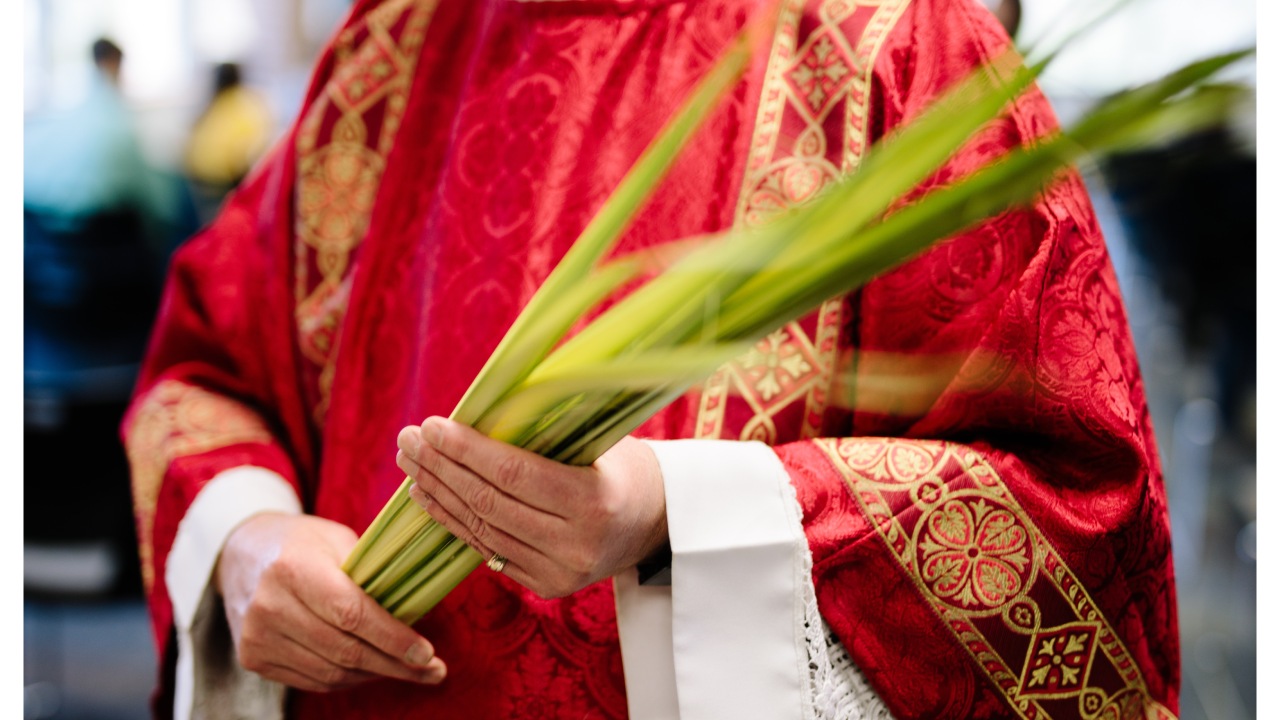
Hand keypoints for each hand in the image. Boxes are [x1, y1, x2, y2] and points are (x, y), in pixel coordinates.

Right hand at [215, 513, 447, 691]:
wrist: (240, 553)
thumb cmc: (302, 543)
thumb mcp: (337, 539)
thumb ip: (371, 573)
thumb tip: (418, 610)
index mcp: (293, 568)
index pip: (351, 614)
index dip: (393, 638)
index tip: (427, 653)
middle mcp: (270, 606)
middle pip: (344, 650)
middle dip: (395, 664)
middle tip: (433, 671)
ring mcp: (257, 637)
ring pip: (331, 672)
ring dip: (375, 675)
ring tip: (408, 670)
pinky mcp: (253, 658)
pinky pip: (313, 680)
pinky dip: (348, 678)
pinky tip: (372, 669)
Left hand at [395, 417, 666, 598]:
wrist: (657, 522)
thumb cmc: (625, 466)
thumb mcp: (600, 440)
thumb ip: (548, 431)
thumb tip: (481, 406)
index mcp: (594, 502)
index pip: (514, 475)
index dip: (468, 450)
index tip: (432, 425)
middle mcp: (575, 545)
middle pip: (489, 504)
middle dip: (442, 468)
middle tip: (409, 438)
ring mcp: (558, 572)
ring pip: (481, 530)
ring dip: (438, 494)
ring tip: (410, 462)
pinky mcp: (544, 586)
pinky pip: (486, 550)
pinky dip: (452, 521)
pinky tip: (427, 495)